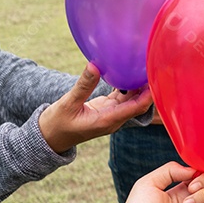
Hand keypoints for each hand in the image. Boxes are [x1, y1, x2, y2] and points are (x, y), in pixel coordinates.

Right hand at [39, 63, 153, 152]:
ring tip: (143, 65)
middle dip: (147, 87)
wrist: (48, 137)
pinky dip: (126, 85)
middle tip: (153, 66)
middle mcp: (113, 118)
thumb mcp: (68, 103)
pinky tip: (128, 71)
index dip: (148, 94)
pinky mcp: (105, 108)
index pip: (136, 107)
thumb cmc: (56, 124)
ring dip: (138, 85)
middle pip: (138, 102)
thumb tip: (95, 65)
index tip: (155, 77)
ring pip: (131, 98)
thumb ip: (83, 86)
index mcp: (108, 120)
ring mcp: (110, 113)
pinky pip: (121, 96)